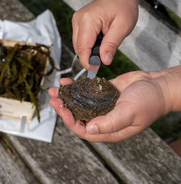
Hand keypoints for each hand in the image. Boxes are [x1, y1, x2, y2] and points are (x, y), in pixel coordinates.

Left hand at [48, 71, 167, 141]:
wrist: (159, 85)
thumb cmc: (149, 102)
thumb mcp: (128, 113)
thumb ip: (109, 122)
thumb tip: (88, 129)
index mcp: (109, 129)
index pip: (83, 130)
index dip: (70, 121)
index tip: (62, 110)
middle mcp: (103, 118)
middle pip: (78, 116)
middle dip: (64, 108)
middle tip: (54, 98)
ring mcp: (103, 105)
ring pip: (80, 103)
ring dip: (67, 97)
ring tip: (56, 90)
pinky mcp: (104, 93)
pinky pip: (86, 91)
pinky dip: (77, 87)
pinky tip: (68, 81)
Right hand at [72, 0, 138, 68]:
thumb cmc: (124, 7)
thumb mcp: (123, 27)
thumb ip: (111, 45)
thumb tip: (104, 61)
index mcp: (88, 20)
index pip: (83, 47)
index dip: (88, 61)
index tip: (95, 70)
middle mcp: (78, 19)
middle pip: (78, 47)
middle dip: (89, 56)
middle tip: (105, 57)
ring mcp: (76, 20)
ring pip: (78, 44)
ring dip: (89, 50)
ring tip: (104, 45)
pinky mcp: (77, 22)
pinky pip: (79, 39)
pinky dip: (88, 44)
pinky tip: (100, 40)